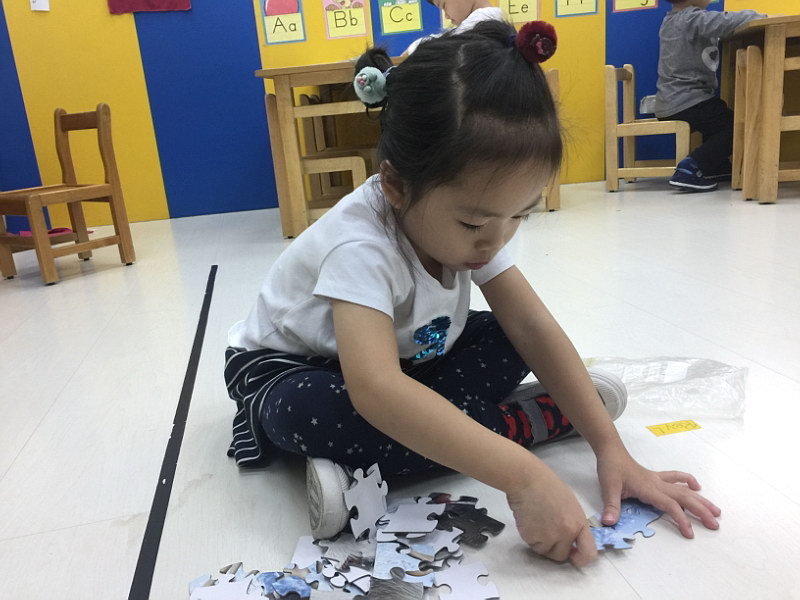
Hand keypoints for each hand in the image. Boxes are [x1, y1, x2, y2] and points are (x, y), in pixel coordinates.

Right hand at [506, 463, 597, 566]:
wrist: (528, 479)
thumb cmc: (548, 486)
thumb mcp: (571, 505)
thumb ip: (573, 524)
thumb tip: (571, 541)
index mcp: (579, 523)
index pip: (589, 553)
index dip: (580, 559)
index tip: (573, 556)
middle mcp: (566, 532)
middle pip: (561, 555)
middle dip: (554, 548)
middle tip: (547, 532)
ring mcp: (549, 536)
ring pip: (544, 551)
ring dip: (540, 542)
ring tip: (537, 522)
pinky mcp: (532, 536)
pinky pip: (532, 545)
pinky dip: (530, 536)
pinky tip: (529, 520)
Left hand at [595, 449, 720, 537]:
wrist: (611, 450)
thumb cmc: (610, 468)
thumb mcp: (608, 487)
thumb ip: (611, 506)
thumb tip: (609, 522)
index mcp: (648, 489)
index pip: (670, 505)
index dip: (682, 519)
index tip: (690, 533)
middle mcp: (657, 484)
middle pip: (684, 497)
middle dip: (701, 511)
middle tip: (715, 525)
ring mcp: (658, 480)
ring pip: (684, 489)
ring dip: (700, 499)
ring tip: (716, 510)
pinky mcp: (656, 477)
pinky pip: (676, 478)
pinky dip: (688, 481)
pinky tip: (697, 487)